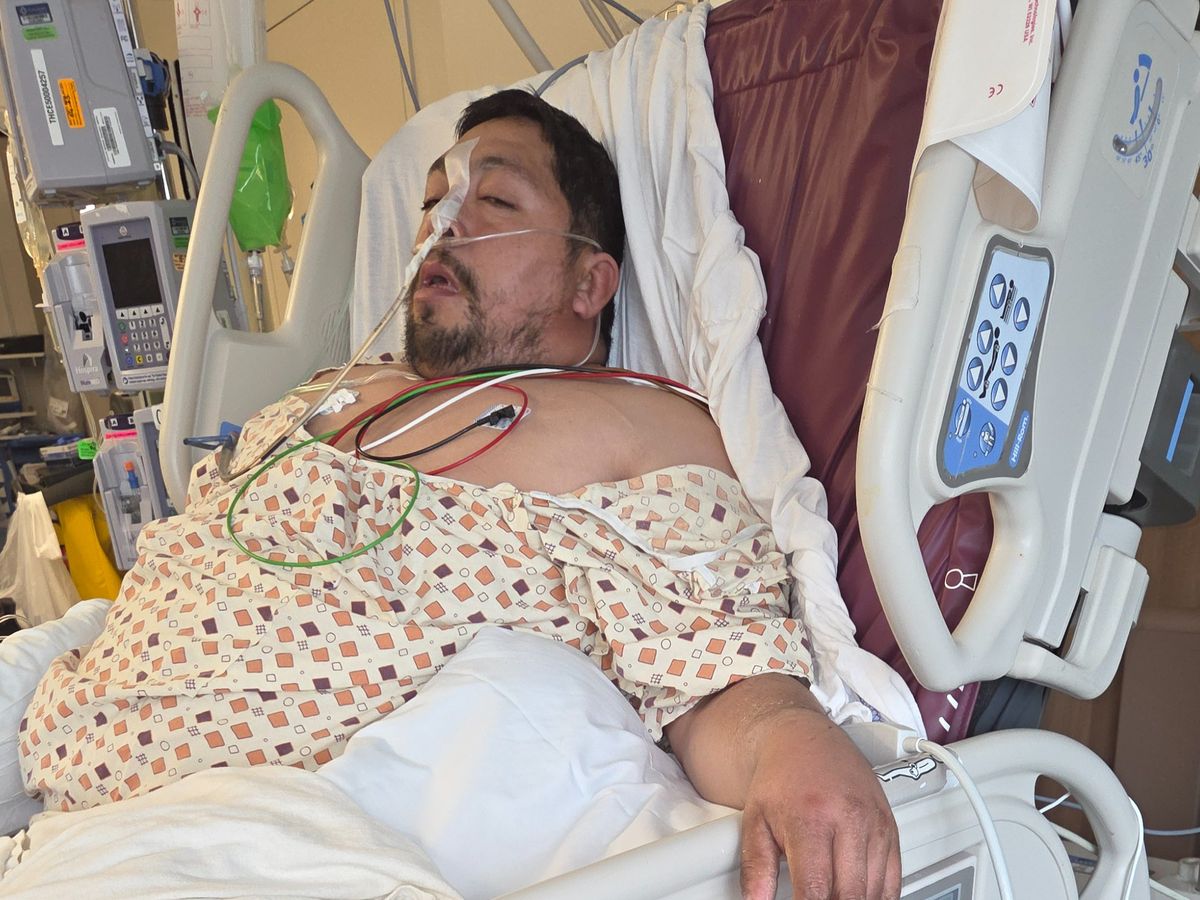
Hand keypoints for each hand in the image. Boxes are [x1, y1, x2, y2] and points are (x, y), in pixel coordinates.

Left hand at [665, 674, 900, 899]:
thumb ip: (755, 867)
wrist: (804, 739)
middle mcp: (850, 820)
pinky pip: (893, 881)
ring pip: (874, 892)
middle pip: (849, 894)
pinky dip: (876, 896)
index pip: (815, 889)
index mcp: (812, 818)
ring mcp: (875, 824)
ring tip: (829, 894)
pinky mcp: (890, 828)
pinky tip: (854, 894)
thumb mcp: (755, 820)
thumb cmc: (780, 778)